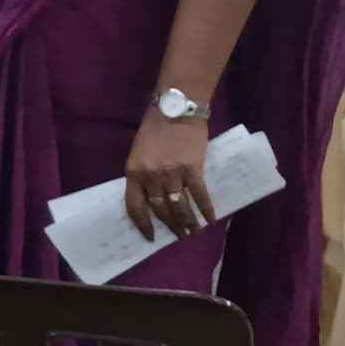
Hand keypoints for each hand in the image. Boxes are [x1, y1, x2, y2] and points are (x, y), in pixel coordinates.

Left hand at [123, 112, 214, 240]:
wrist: (176, 108)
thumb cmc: (155, 128)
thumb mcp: (139, 152)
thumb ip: (142, 173)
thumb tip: (151, 196)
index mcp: (134, 172)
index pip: (135, 206)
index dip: (143, 224)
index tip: (151, 236)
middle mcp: (151, 176)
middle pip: (160, 209)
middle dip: (170, 225)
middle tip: (179, 235)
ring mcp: (172, 174)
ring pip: (180, 206)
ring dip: (188, 222)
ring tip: (193, 232)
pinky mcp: (192, 169)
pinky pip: (200, 195)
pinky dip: (206, 209)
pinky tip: (210, 219)